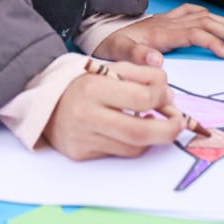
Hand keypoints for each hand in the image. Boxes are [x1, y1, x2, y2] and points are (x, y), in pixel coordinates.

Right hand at [43, 61, 185, 160]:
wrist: (44, 101)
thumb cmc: (82, 82)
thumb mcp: (109, 68)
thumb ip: (142, 76)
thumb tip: (169, 97)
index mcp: (93, 87)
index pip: (141, 98)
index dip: (162, 98)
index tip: (167, 96)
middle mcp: (86, 116)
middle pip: (140, 133)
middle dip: (168, 130)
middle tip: (179, 123)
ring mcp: (83, 139)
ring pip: (133, 147)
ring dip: (151, 136)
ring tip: (151, 121)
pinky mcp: (81, 155)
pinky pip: (118, 153)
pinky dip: (131, 142)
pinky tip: (128, 128)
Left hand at [90, 3, 223, 65]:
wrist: (100, 31)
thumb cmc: (111, 46)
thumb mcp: (119, 53)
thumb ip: (138, 56)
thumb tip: (159, 61)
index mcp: (161, 32)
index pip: (195, 33)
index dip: (214, 41)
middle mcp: (169, 22)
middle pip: (206, 22)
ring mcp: (169, 18)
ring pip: (204, 16)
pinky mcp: (166, 18)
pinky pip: (193, 11)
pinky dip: (209, 14)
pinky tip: (218, 18)